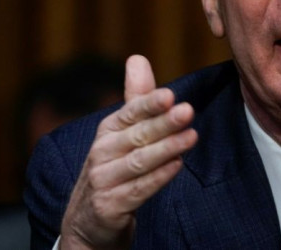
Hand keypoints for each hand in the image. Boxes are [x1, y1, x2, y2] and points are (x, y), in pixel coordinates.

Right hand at [60, 55, 197, 249]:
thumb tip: (138, 57)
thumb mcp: (122, 133)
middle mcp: (102, 152)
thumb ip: (136, 98)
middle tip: (188, 110)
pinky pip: (137, 190)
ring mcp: (103, 180)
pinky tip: (177, 166)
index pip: (130, 113)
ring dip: (166, 148)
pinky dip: (158, 178)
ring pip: (139, 162)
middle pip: (138, 135)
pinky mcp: (109, 206)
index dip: (149, 104)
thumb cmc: (113, 168)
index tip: (169, 95)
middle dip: (163, 123)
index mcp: (108, 131)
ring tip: (192, 137)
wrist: (88, 222)